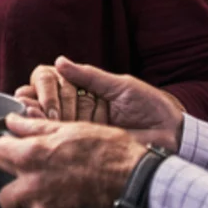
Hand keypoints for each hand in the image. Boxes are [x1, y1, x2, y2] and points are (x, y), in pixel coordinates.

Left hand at [0, 117, 148, 207]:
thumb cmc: (111, 154)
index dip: (5, 151)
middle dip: (16, 185)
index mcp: (31, 157)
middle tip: (36, 178)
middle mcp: (31, 188)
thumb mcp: (72, 129)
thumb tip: (12, 121)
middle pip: (4, 192)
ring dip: (37, 203)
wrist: (138, 187)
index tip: (15, 152)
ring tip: (62, 192)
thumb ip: (35, 127)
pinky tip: (74, 206)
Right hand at [20, 57, 183, 151]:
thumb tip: (59, 62)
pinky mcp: (83, 146)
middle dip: (40, 103)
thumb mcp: (120, 85)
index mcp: (84, 88)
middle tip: (49, 112)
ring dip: (39, 119)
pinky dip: (49, 136)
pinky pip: (59, 140)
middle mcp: (75, 105)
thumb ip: (89, 76)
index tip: (52, 94)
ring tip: (47, 122)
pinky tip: (48, 136)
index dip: (44, 87)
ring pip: (43, 119)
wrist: (169, 134)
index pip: (49, 80)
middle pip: (39, 99)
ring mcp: (78, 126)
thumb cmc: (149, 105)